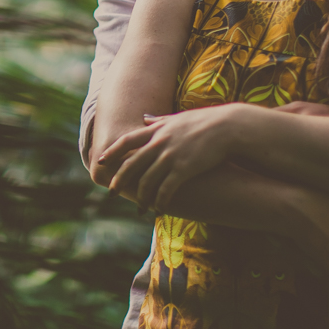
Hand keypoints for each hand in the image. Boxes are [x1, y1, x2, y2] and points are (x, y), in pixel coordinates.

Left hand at [96, 105, 239, 210]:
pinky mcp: (184, 169)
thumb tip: (145, 118)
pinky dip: (160, 201)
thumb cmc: (204, 122)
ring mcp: (170, 156)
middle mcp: (159, 143)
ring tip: (140, 209)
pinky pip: (166, 189)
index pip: (126, 141)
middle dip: (120, 180)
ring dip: (142, 197)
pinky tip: (159, 210)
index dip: (111, 151)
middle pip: (131, 164)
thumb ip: (159, 120)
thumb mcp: (178, 118)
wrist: (228, 128)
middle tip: (112, 193)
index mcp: (156, 130)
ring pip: (147, 181)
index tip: (100, 161)